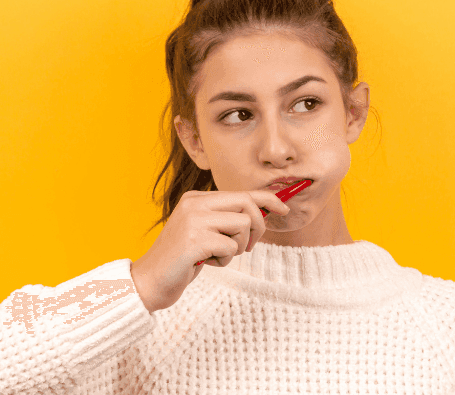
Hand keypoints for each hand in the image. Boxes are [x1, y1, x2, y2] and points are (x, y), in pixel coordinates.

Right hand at [130, 189, 289, 312]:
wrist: (149, 281)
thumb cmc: (182, 259)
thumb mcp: (205, 231)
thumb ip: (227, 219)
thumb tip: (264, 212)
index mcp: (197, 198)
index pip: (241, 193)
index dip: (267, 199)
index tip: (284, 208)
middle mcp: (194, 204)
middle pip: (246, 204)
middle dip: (257, 227)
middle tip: (248, 246)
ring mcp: (193, 220)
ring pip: (242, 225)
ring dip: (237, 247)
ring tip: (217, 255)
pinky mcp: (194, 240)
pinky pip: (230, 246)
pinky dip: (224, 260)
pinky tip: (206, 263)